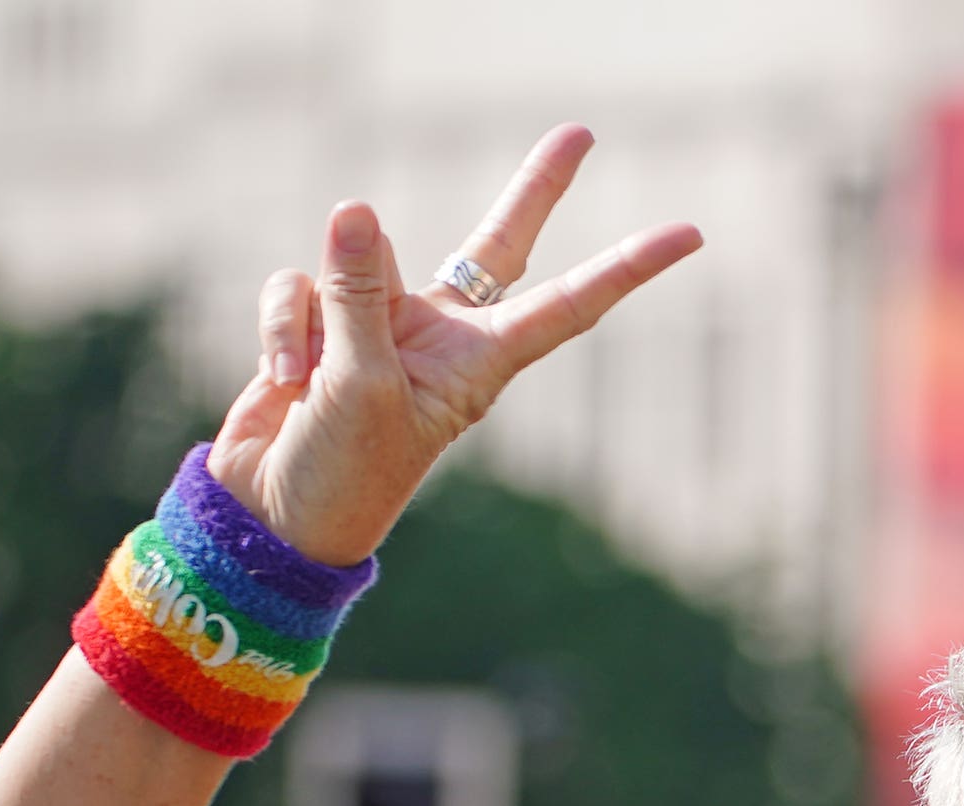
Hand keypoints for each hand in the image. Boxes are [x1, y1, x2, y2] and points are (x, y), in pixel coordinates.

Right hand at [206, 127, 699, 565]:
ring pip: (350, 265)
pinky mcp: (320, 320)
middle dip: (534, 189)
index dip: (625, 269)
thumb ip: (357, 297)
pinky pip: (294, 288)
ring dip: (315, 317)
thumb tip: (355, 210)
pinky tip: (279, 382)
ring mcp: (381, 323)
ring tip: (308, 381)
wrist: (276, 514)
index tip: (688, 235)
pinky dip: (278, 329)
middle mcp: (443, 334)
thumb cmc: (342, 470)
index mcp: (480, 363)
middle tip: (583, 132)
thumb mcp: (358, 386)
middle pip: (494, 244)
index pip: (567, 304)